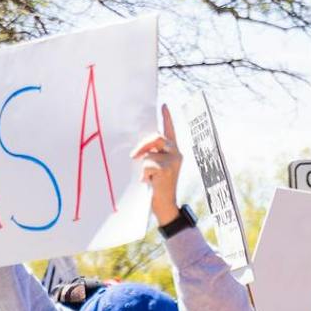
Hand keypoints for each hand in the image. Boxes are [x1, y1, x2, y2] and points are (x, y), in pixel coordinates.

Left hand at [130, 103, 183, 225]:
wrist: (164, 205)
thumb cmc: (156, 186)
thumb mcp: (154, 167)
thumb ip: (151, 155)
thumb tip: (138, 148)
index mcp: (172, 151)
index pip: (170, 130)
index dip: (167, 118)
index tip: (164, 105)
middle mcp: (176, 153)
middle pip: (157, 137)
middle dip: (143, 145)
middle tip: (134, 156)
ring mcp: (173, 160)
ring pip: (150, 153)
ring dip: (144, 165)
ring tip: (148, 178)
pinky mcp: (167, 168)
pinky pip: (148, 163)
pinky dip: (144, 173)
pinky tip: (149, 182)